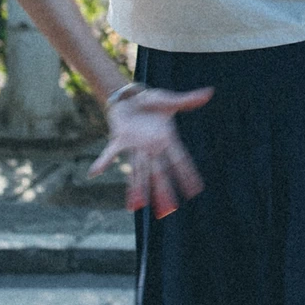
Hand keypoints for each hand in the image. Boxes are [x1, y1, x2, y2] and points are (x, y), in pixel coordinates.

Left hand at [90, 86, 211, 217]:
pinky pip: (110, 152)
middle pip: (159, 173)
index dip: (187, 174)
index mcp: (166, 139)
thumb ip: (188, 100)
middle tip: (169, 211)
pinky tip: (94, 173)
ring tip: (139, 206)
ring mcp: (136, 146)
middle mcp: (151, 148)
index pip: (179, 160)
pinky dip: (102, 161)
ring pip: (138, 170)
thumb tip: (210, 93)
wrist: (130, 96)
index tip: (195, 190)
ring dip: (137, 187)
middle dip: (163, 191)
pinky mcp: (119, 140)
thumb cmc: (151, 100)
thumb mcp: (170, 100)